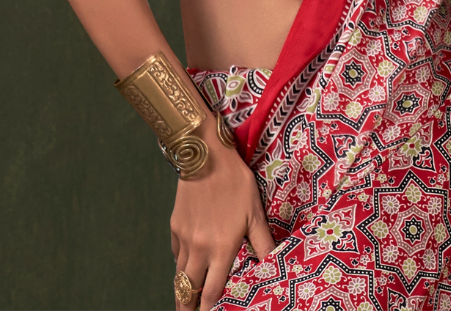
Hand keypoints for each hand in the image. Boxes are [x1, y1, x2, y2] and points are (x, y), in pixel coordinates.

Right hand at [170, 119, 275, 310]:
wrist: (205, 154)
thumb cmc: (234, 182)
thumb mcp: (254, 212)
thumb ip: (263, 243)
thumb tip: (275, 264)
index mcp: (221, 248)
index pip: (212, 291)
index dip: (210, 309)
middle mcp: (199, 248)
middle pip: (188, 289)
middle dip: (189, 307)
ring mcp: (184, 237)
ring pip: (179, 274)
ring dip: (183, 289)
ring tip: (186, 300)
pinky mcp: (175, 225)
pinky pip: (176, 253)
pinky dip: (181, 263)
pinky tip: (188, 264)